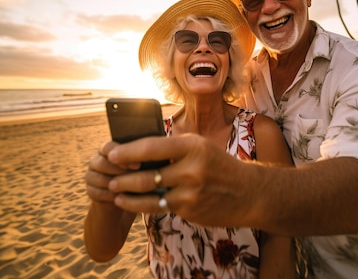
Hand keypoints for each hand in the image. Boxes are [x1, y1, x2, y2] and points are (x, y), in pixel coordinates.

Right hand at [85, 141, 138, 202]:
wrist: (126, 198)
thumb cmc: (137, 177)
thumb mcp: (139, 167)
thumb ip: (138, 159)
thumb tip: (147, 157)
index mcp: (107, 150)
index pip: (108, 147)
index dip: (121, 155)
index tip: (137, 166)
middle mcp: (96, 160)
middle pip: (101, 163)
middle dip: (119, 172)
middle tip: (133, 179)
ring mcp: (91, 175)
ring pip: (99, 178)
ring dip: (115, 184)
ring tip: (130, 189)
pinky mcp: (90, 190)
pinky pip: (96, 192)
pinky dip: (110, 196)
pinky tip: (122, 198)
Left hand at [107, 133, 253, 225]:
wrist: (248, 192)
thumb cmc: (218, 165)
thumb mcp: (200, 147)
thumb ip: (173, 148)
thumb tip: (137, 149)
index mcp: (193, 146)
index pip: (152, 147)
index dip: (128, 152)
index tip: (112, 153)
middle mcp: (192, 169)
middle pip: (147, 175)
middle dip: (124, 178)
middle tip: (110, 177)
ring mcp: (191, 192)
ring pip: (150, 195)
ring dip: (128, 195)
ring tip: (115, 192)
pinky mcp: (190, 210)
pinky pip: (159, 208)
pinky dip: (142, 206)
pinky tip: (131, 203)